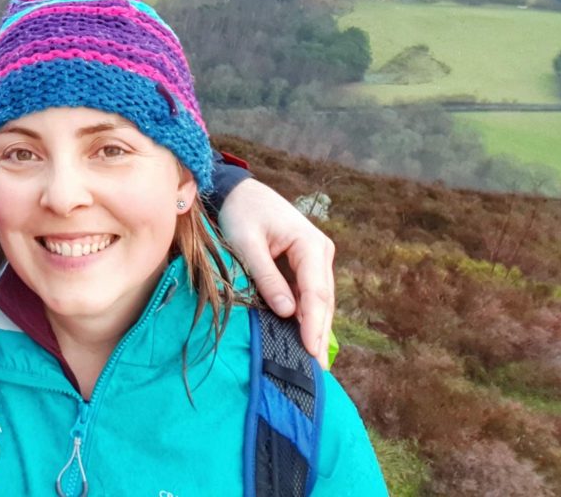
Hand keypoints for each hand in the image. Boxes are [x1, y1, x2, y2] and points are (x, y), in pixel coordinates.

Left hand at [218, 178, 335, 366]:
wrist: (237, 191)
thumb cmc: (240, 213)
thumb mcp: (246, 243)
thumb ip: (266, 276)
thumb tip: (287, 312)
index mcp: (310, 244)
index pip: (316, 292)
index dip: (314, 324)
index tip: (312, 352)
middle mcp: (320, 252)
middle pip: (323, 300)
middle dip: (319, 333)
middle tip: (317, 369)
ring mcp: (316, 258)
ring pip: (319, 300)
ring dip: (315, 327)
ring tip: (312, 361)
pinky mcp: (306, 264)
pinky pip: (309, 294)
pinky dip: (306, 315)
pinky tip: (303, 338)